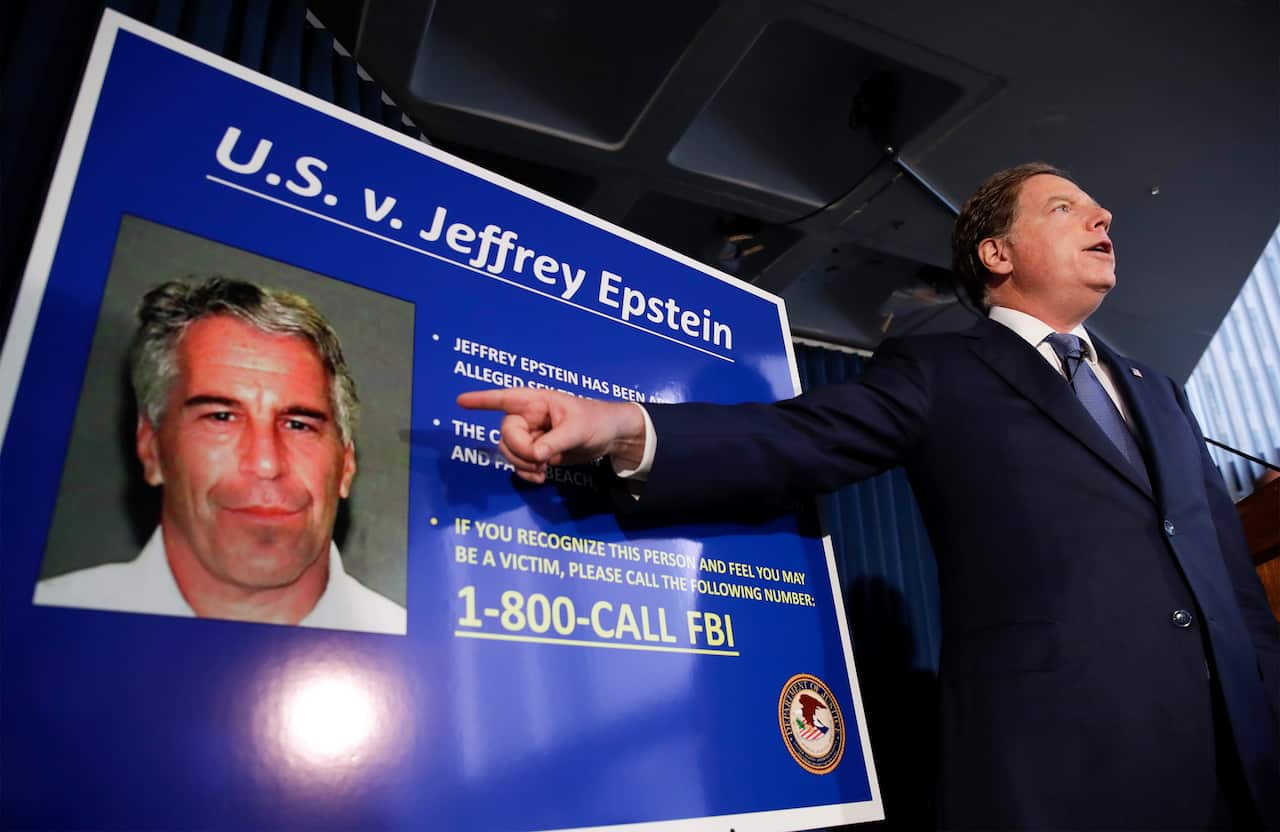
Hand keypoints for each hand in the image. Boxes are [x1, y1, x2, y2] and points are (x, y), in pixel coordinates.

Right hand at [457, 388, 646, 482]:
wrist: (611, 437)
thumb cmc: (596, 421)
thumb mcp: (577, 430)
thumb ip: (554, 442)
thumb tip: (535, 455)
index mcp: (535, 402)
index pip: (503, 398)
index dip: (481, 400)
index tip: (460, 402)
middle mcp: (528, 417)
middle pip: (506, 435)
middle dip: (519, 451)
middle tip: (540, 459)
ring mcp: (531, 436)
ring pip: (509, 452)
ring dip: (523, 465)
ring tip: (543, 470)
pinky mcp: (536, 452)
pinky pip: (519, 464)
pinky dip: (526, 473)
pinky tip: (541, 477)